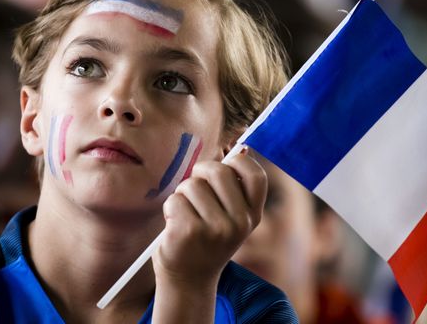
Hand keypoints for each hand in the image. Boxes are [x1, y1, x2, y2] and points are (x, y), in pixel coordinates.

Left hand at [153, 148, 267, 289]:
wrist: (188, 280)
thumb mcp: (229, 216)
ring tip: (185, 214)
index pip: (256, 175)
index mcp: (252, 216)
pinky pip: (175, 199)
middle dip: (201, 172)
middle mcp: (239, 223)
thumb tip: (240, 147)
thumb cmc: (205, 238)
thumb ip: (233, 186)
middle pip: (219, 171)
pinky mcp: (189, 231)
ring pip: (192, 184)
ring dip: (182, 194)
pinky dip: (169, 207)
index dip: (239, 161)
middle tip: (194, 188)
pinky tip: (174, 225)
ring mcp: (215, 228)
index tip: (226, 164)